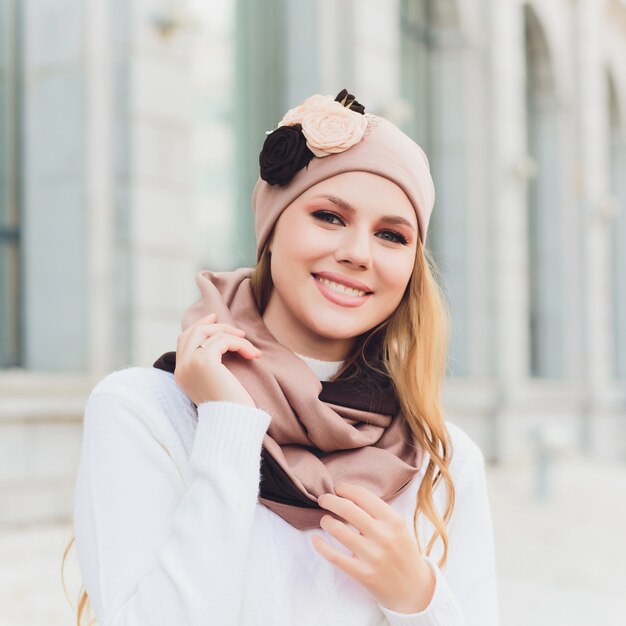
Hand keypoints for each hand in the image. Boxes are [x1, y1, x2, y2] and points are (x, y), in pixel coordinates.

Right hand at [174, 312, 260, 407]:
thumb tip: (219, 341)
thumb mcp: (215, 383)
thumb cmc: (230, 407)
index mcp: (181, 374)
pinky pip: (223, 340)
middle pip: (194, 332)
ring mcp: (190, 363)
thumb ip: (209, 365)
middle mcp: (182, 368)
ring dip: (233, 336)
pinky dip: (240, 344)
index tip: (214, 318)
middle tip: (237, 329)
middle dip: (215, 325)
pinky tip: (252, 355)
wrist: (232, 422)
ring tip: (249, 348)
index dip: (199, 326)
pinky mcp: (204, 361)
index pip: (183, 340)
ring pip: (209, 333)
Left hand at [312, 483, 435, 613]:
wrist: (414, 589)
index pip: (362, 495)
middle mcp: (383, 536)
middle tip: (323, 499)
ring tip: (325, 520)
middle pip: (347, 508)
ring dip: (325, 521)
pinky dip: (321, 545)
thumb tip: (348, 495)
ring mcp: (372, 556)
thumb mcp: (398, 527)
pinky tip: (316, 539)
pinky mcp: (363, 574)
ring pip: (337, 530)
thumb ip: (378, 512)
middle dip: (329, 500)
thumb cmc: (402, 552)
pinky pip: (334, 556)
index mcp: (393, 520)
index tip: (338, 488)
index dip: (345, 489)